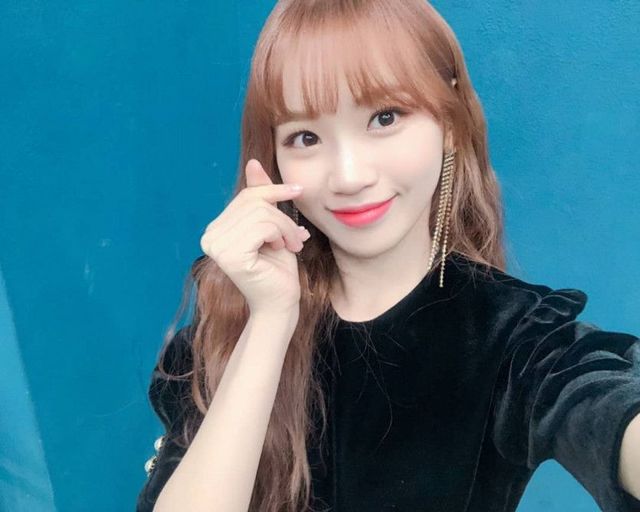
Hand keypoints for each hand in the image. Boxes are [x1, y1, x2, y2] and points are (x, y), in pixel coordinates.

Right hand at [200, 159, 309, 314]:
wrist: (281, 303)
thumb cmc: (278, 268)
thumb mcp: (273, 225)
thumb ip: (261, 197)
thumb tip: (253, 162)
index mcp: (216, 229)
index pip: (246, 196)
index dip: (273, 190)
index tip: (297, 190)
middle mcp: (210, 236)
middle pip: (254, 202)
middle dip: (283, 217)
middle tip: (296, 238)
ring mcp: (216, 246)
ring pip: (262, 213)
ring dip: (286, 228)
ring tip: (293, 245)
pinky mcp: (229, 255)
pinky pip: (264, 226)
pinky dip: (282, 234)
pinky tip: (284, 250)